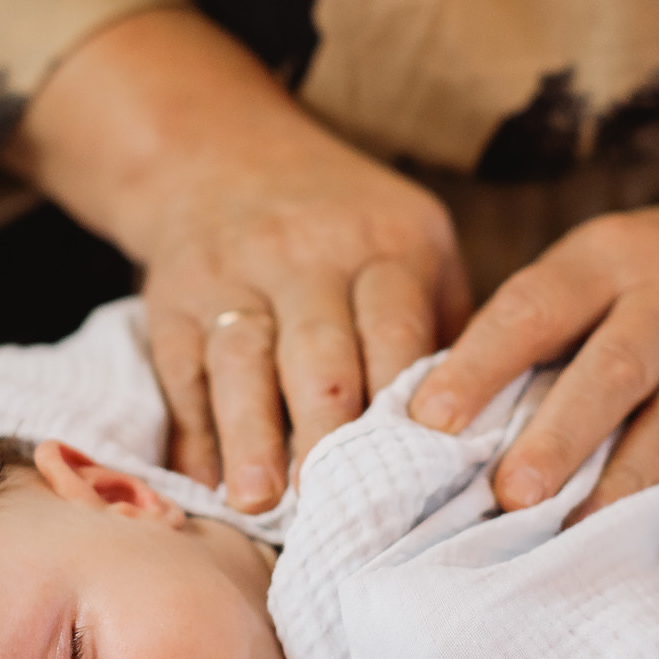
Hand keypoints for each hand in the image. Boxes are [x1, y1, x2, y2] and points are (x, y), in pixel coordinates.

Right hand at [137, 131, 468, 510]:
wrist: (223, 154)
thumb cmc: (347, 225)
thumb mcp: (414, 238)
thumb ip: (446, 323)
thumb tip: (485, 431)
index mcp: (383, 243)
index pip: (394, 328)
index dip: (401, 400)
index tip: (416, 468)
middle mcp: (304, 254)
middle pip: (319, 352)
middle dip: (328, 429)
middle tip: (339, 503)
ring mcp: (232, 277)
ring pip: (242, 362)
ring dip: (251, 435)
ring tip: (260, 503)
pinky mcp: (173, 303)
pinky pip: (181, 371)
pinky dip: (192, 431)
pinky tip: (205, 482)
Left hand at [408, 197, 658, 548]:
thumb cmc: (648, 278)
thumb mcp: (590, 272)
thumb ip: (530, 333)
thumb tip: (439, 419)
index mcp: (610, 256)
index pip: (536, 306)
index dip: (481, 364)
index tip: (431, 422)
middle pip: (616, 365)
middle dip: (560, 435)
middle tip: (511, 495)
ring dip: (629, 477)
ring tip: (578, 531)